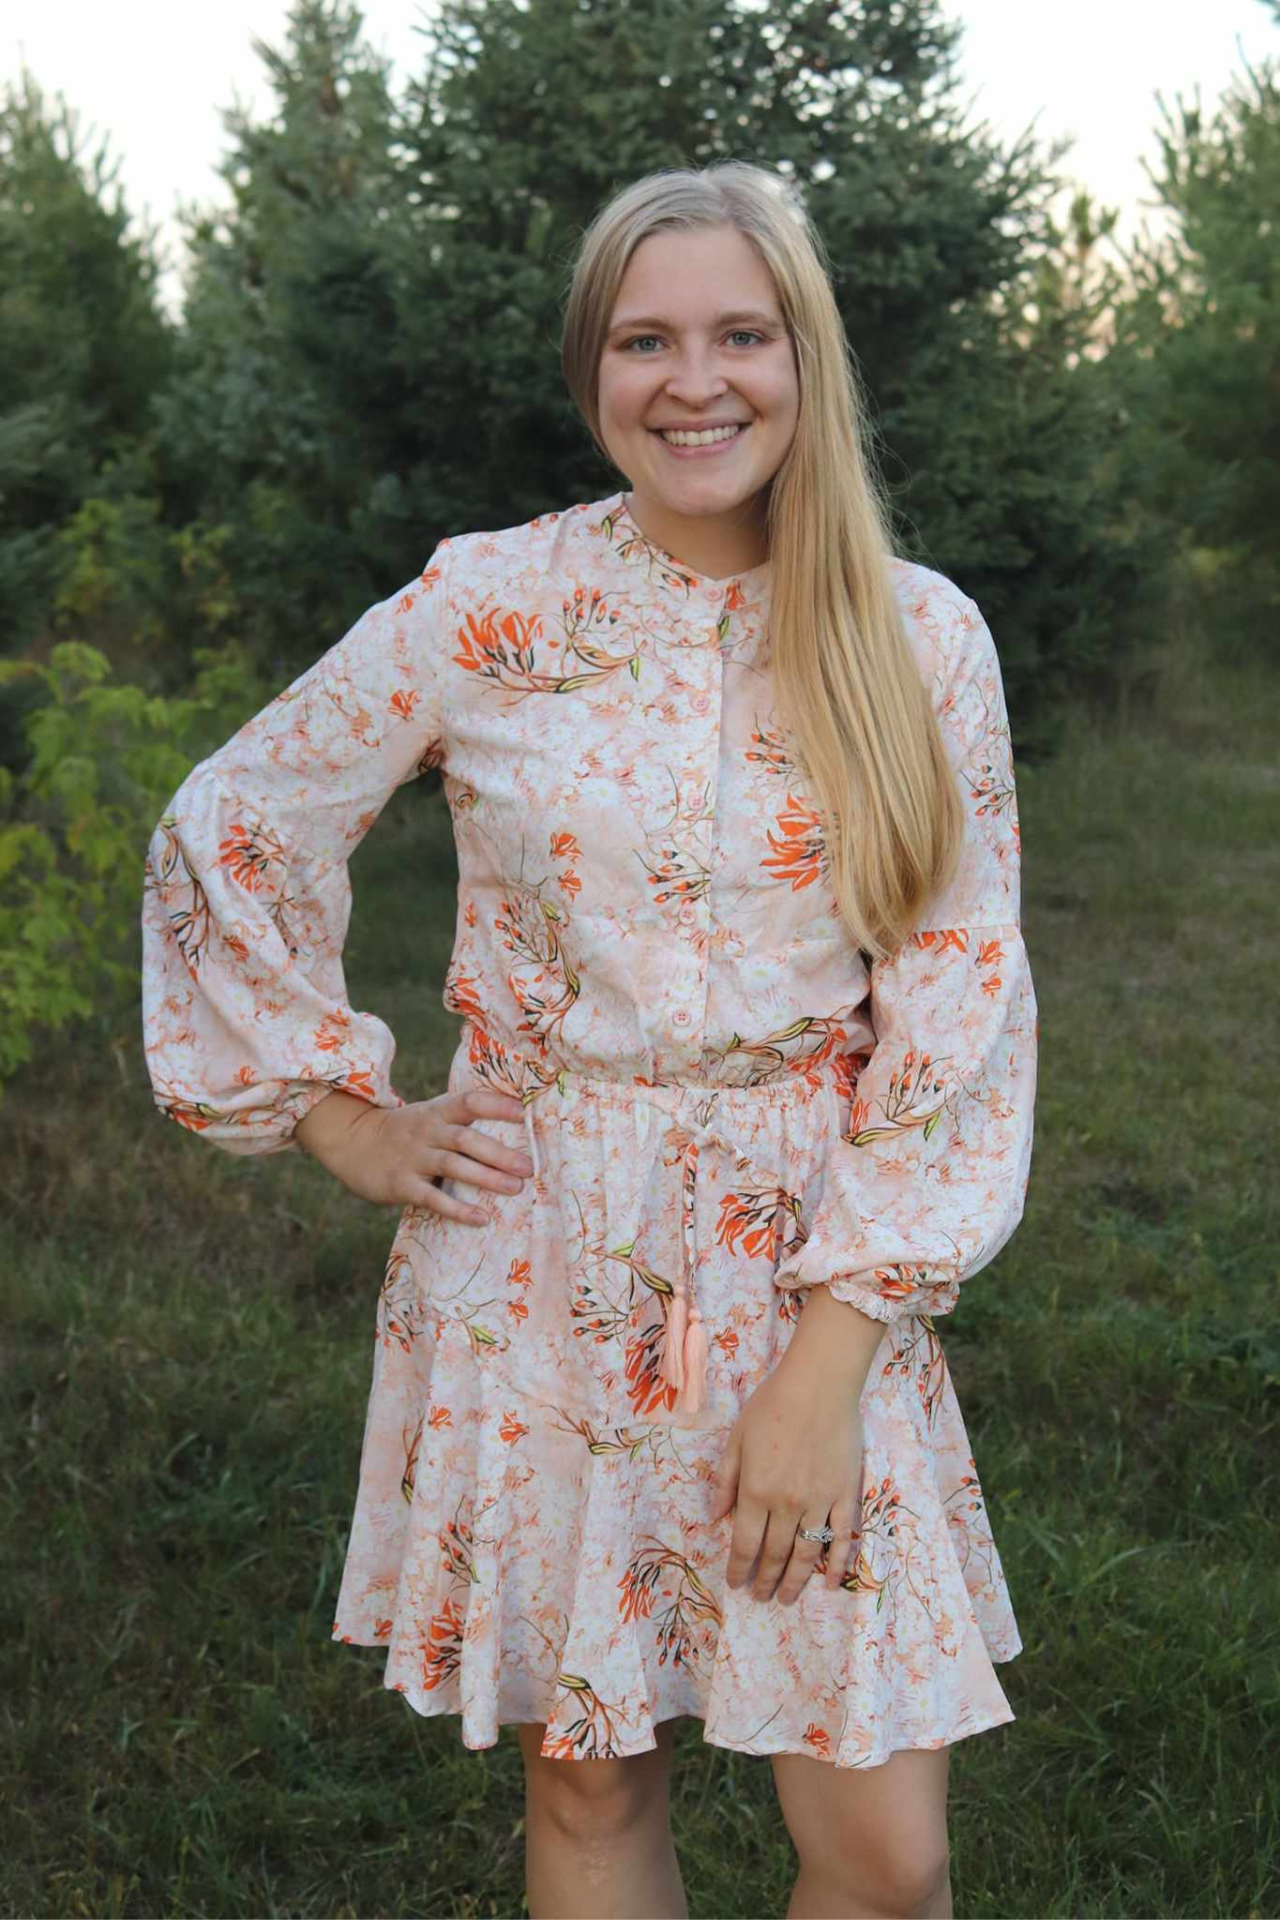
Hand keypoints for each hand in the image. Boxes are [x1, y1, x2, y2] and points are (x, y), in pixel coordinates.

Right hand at [299, 1088, 534, 1219]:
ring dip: (486, 1177)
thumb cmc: (405, 1132)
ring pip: (453, 1166)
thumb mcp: (429, 1116)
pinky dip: (457, 1209)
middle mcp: (427, 1132)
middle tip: (529, 1166)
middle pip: (466, 1139)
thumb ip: (460, 1121)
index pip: (470, 1102)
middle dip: (500, 1153)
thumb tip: (512, 1131)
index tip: (526, 1114)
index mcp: (437, 1111)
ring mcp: (413, 1158)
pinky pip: (432, 1197)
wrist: (352, 1141)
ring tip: (515, 1189)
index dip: (498, 1106)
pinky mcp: (401, 1184)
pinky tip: (481, 1218)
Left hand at [707, 1353, 862, 1603]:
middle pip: (774, 1554)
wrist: (820, 1384)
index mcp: (756, 1490)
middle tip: (760, 1597)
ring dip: (794, 1582)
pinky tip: (830, 1584)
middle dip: (764, 1580)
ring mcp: (819, 1502)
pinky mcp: (845, 1495)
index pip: (745, 1544)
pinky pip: (842, 1538)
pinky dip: (836, 1565)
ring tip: (785, 1599)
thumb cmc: (772, 1405)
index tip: (735, 1584)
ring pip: (806, 1554)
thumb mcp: (737, 1438)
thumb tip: (715, 1517)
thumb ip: (726, 1481)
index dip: (739, 1569)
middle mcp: (786, 1504)